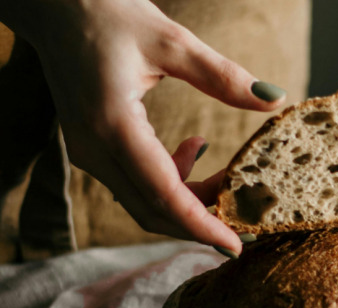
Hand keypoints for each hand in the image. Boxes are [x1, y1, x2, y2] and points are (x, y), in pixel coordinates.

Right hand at [1, 0, 285, 254]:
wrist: (54, 6)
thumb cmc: (107, 13)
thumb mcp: (172, 41)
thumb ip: (223, 76)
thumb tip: (274, 99)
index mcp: (112, 125)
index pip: (163, 195)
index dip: (201, 226)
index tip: (235, 246)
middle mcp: (94, 148)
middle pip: (152, 210)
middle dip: (200, 222)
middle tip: (245, 222)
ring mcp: (88, 152)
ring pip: (144, 201)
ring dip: (189, 200)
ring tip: (227, 178)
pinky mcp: (92, 148)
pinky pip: (135, 182)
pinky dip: (171, 180)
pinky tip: (195, 149)